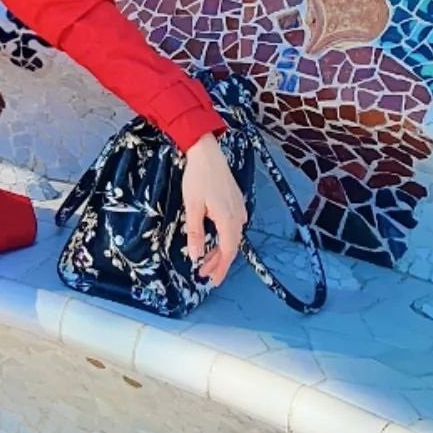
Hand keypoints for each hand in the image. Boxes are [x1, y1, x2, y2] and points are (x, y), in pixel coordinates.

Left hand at [180, 131, 247, 286]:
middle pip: (231, 247)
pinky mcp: (237, 203)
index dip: (219, 268)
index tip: (210, 281)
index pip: (227, 252)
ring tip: (206, 260)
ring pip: (232, 237)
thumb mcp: (192, 207)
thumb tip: (196, 257)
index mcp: (229, 220)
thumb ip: (196, 233)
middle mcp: (239, 217)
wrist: (207, 152)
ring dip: (220, 251)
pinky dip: (223, 238)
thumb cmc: (197, 178)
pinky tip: (214, 240)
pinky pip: (233, 228)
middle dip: (218, 262)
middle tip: (204, 274)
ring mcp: (240, 209)